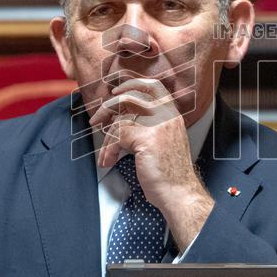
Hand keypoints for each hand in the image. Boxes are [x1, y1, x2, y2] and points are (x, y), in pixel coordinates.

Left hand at [88, 77, 213, 248]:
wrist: (180, 193)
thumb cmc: (169, 172)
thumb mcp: (164, 141)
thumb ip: (149, 125)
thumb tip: (121, 117)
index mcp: (172, 114)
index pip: (153, 85)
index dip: (132, 83)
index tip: (116, 91)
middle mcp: (167, 115)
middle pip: (131, 96)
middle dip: (108, 107)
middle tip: (96, 120)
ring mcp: (158, 126)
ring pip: (120, 121)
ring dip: (106, 140)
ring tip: (105, 154)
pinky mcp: (146, 139)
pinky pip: (117, 138)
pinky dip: (109, 151)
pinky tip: (108, 161)